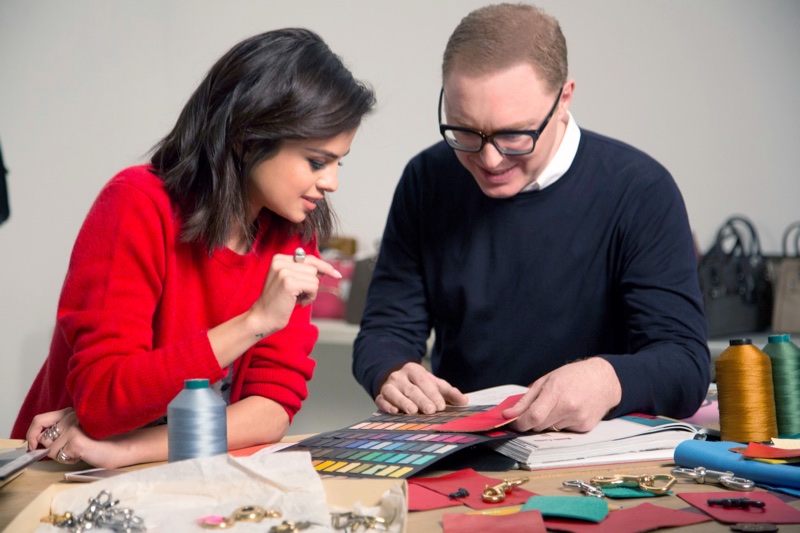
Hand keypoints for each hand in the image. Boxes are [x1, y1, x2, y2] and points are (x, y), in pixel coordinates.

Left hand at [27, 407, 123, 467]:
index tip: (32, 445)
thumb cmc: (100, 440)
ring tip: (80, 450)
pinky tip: (83, 454)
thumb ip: (59, 430)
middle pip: (44, 439)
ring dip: (63, 455)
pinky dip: (70, 459)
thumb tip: (35, 441)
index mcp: (70, 411)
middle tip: (71, 448)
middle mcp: (71, 416)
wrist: (121, 447)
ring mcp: (73, 427)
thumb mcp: (78, 429)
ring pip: (52, 451)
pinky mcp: (76, 440)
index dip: (31, 434)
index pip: (39, 420)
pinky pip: (61, 456)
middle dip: (54, 449)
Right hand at [252, 251, 341, 333]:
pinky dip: (310, 297)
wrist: (263, 318)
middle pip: (314, 268)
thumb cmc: (278, 302)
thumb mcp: (289, 281)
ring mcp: (284, 272)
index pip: (309, 258)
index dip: (324, 266)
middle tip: (299, 294)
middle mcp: (280, 262)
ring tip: (296, 298)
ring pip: (315, 278)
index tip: (336, 274)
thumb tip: (324, 270)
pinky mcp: (289, 283)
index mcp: (279, 259)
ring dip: (310, 291)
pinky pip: (314, 287)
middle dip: (311, 283)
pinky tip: (298, 302)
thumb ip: (302, 272)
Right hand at [375, 362, 467, 414]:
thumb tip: (464, 401)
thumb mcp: (433, 384)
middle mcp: (399, 376)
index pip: (424, 381)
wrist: (396, 380)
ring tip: (413, 411)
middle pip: (411, 389)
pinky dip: (387, 406)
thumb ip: (448, 392)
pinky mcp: (380, 395)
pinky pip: (381, 400)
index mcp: (414, 370)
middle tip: (430, 410)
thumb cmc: (418, 384)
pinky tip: (394, 412)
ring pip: (394, 393)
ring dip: (404, 402)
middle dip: (421, 400)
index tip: (441, 406)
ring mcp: (388, 385)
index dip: (432, 393)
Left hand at [502, 358, 621, 432]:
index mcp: (556, 392)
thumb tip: (508, 415)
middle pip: (539, 426)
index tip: (512, 422)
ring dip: (547, 422)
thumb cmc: (573, 376)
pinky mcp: (585, 427)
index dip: (519, 423)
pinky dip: (560, 423)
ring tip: (558, 405)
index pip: (533, 416)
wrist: (604, 380)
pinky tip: (569, 411)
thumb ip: (526, 400)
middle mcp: (568, 407)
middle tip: (534, 410)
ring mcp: (578, 419)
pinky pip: (563, 430)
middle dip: (531, 421)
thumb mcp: (546, 380)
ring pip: (550, 429)